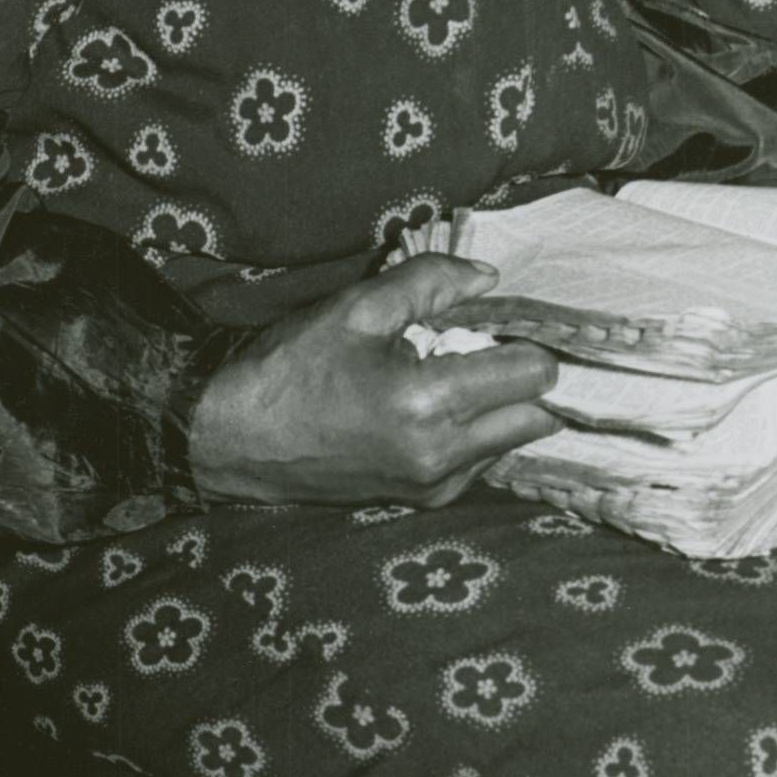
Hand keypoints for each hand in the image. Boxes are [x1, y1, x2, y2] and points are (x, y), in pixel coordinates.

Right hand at [186, 254, 562, 508]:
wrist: (236, 440)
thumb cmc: (290, 369)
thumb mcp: (356, 308)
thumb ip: (430, 282)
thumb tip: (489, 276)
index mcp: (428, 402)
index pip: (533, 374)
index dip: (531, 338)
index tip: (511, 319)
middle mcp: (443, 454)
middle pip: (539, 416)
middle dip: (528, 376)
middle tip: (495, 344)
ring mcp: (437, 484)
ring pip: (515, 441)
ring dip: (505, 406)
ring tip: (461, 373)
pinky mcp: (426, 499)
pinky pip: (482, 461)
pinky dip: (477, 431)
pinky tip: (440, 405)